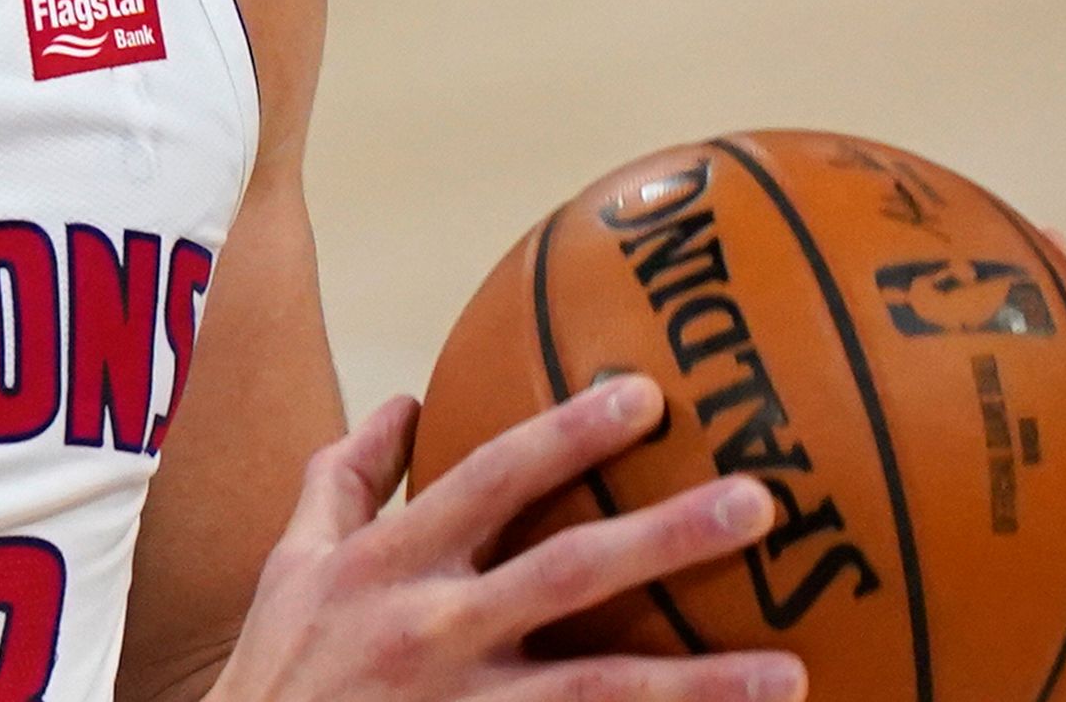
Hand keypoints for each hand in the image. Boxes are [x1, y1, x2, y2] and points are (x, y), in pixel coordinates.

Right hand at [206, 378, 803, 701]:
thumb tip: (403, 400)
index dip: (568, 433)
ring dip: (700, 684)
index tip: (645, 394)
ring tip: (789, 672)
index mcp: (390, 560)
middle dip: (666, 535)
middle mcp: (435, 628)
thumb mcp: (291, 561)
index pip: (491, 478)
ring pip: (600, 692)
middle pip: (568, 572)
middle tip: (759, 504)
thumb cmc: (276, 669)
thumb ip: (345, 478)